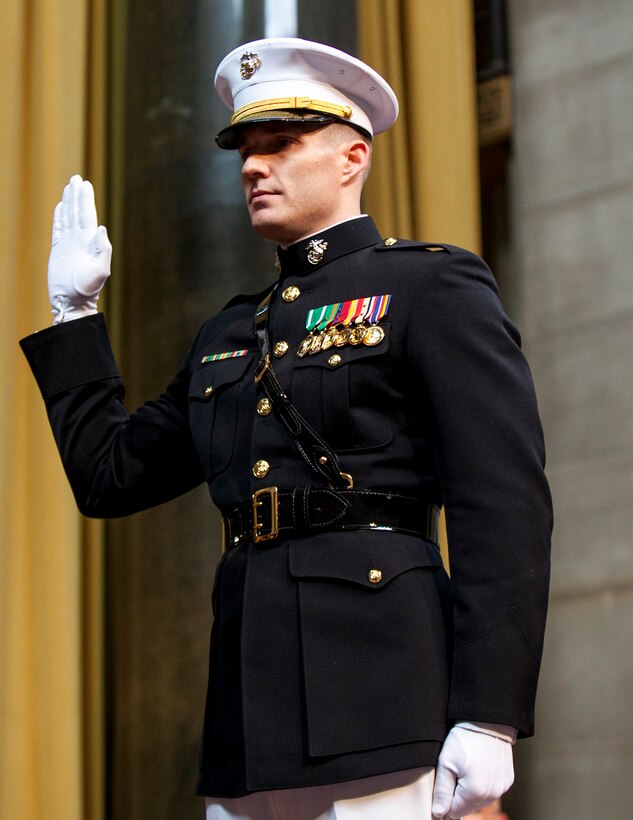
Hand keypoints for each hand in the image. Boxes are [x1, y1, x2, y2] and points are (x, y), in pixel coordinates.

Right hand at [48, 174, 111, 322]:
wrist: (73, 302)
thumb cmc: (88, 289)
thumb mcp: (100, 271)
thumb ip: (103, 250)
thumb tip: (101, 227)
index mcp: (90, 242)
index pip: (88, 214)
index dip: (85, 199)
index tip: (84, 183)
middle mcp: (80, 240)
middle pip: (78, 211)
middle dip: (77, 195)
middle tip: (76, 178)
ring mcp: (69, 244)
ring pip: (68, 217)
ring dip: (68, 203)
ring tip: (68, 188)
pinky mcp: (58, 250)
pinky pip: (58, 229)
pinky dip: (59, 217)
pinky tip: (60, 207)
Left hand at [431, 724, 514, 818]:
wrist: (488, 721)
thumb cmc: (465, 739)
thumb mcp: (446, 762)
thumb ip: (442, 791)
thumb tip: (439, 813)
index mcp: (475, 792)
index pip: (454, 812)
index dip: (446, 799)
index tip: (445, 781)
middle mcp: (492, 794)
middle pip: (468, 807)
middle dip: (459, 794)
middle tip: (456, 770)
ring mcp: (502, 788)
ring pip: (480, 800)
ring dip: (471, 790)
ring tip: (467, 767)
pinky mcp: (508, 780)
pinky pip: (491, 790)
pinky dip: (483, 783)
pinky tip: (479, 766)